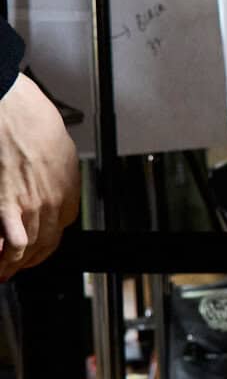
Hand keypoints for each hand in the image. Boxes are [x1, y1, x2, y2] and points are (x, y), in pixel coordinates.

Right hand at [0, 77, 81, 278]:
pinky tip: (0, 260)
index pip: (64, 226)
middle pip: (47, 243)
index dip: (48, 238)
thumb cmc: (30, 119)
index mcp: (68, 186)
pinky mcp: (9, 203)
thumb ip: (57, 172)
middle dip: (32, 259)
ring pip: (31, 248)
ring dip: (16, 264)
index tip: (38, 244)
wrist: (11, 107)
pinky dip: (7, 255)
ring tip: (4, 271)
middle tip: (18, 266)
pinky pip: (15, 242)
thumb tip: (51, 181)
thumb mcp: (59, 148)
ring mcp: (33, 204)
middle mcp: (54, 200)